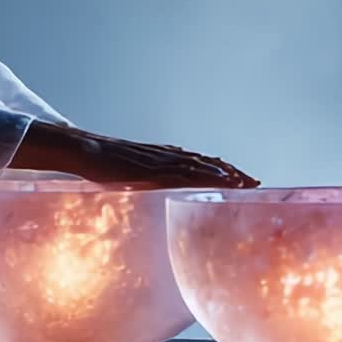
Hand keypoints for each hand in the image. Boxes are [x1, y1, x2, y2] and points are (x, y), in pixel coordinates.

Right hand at [13, 121, 258, 187]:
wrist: (85, 150)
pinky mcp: (155, 169)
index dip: (220, 168)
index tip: (239, 177)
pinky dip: (207, 176)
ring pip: (202, 166)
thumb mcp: (127, 173)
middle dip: (232, 172)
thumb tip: (146, 191)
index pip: (197, 161)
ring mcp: (162, 161)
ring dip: (227, 174)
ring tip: (247, 183)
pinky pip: (187, 173)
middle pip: (207, 162)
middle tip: (256, 182)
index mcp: (162, 156)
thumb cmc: (101, 163)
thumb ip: (140, 179)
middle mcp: (167, 155)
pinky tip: (221, 182)